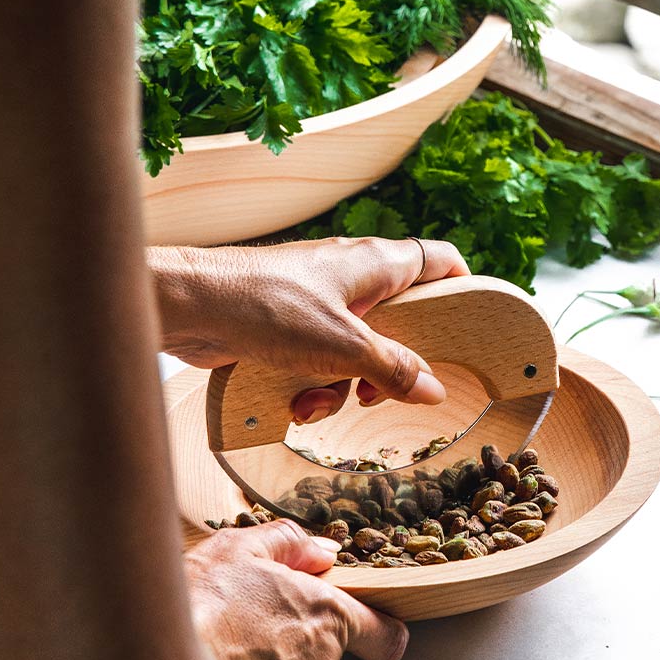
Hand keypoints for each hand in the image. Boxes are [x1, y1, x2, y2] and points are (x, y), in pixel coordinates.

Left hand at [149, 236, 469, 419]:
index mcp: (374, 264)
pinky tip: (293, 401)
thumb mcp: (343, 345)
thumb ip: (392, 368)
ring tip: (321, 401)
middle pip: (397, 320)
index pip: (437, 259)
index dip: (460, 283)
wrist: (190, 307)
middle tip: (378, 392)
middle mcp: (349, 277)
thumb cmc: (267, 306)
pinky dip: (311, 384)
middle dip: (389, 366)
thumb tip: (433, 389)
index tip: (469, 320)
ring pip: (355, 349)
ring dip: (344, 385)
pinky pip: (318, 360)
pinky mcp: (286, 325)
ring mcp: (317, 301)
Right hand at [184, 520, 407, 659]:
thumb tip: (322, 552)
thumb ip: (289, 543)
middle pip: (323, 656)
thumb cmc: (201, 604)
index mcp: (327, 618)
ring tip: (221, 655)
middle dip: (293, 643)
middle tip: (247, 625)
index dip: (378, 632)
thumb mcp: (239, 548)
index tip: (366, 631)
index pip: (384, 636)